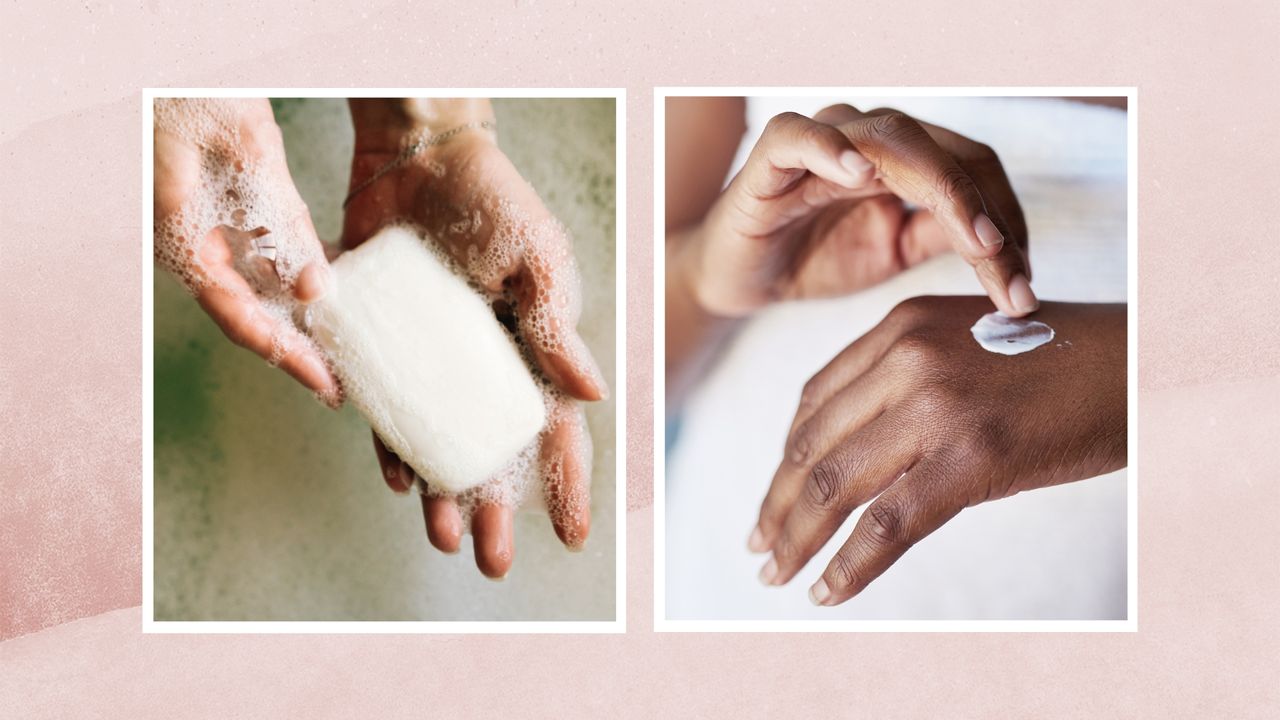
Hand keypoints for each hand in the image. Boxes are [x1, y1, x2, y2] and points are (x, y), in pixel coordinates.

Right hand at [153, 98, 339, 404]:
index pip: (241, 317)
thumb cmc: (196, 94)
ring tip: (335, 350)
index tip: (323, 385)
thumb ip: (280, 221)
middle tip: (336, 386)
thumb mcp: (248, 152)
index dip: (285, 355)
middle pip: (249, 314)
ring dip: (294, 321)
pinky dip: (290, 280)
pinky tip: (321, 294)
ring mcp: (203, 229)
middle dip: (293, 350)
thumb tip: (314, 288)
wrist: (173, 66)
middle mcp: (192, 243)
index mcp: (185, 238)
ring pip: (255, 290)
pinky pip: (258, 258)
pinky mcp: (221, 210)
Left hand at [342, 99, 605, 577]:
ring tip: (443, 540)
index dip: (568, 486)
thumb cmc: (492, 201)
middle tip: (491, 564)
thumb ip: (556, 324)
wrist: (417, 158)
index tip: (573, 538)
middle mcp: (486, 368)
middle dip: (497, 513)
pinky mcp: (388, 348)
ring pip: (441, 446)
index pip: (559, 433)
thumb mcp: (538, 258)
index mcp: (536, 352)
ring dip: (442, 498)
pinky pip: (389, 411)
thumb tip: (591, 394)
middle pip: (496, 457)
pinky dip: (392, 447)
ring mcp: (435, 362)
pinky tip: (396, 479)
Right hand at [678, 106, 1034, 318]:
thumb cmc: (814, 257)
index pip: (976, 170)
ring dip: (943, 187)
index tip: (1025, 285)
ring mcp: (824, 141)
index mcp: (907, 158)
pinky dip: (833, 150)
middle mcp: (872, 138)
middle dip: (989, 216)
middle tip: (1012, 276)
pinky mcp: (771, 156)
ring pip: (896, 137)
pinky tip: (862, 176)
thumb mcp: (894, 253)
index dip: (1009, 220)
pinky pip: (801, 136)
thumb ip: (943, 235)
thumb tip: (1009, 246)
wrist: (740, 278)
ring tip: (975, 239)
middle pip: (950, 154)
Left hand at [751, 297, 1125, 605]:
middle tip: (758, 546)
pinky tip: (829, 590)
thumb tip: (852, 450)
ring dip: (796, 537)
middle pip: (811, 445)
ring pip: (835, 485)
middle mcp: (906, 357)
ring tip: (776, 573)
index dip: (783, 457)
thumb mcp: (965, 347)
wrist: (1140, 365)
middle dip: (777, 504)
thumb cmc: (1056, 363)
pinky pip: (889, 524)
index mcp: (899, 328)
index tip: (771, 498)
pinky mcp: (973, 456)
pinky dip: (850, 565)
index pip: (813, 402)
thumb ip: (904, 381)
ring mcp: (937, 405)